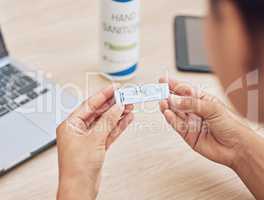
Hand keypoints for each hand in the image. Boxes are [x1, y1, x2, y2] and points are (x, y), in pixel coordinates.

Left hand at [56, 85, 133, 199]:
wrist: (80, 189)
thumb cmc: (77, 167)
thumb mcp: (94, 139)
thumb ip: (107, 121)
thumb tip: (117, 106)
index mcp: (70, 124)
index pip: (89, 105)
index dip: (103, 95)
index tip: (115, 88)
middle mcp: (78, 130)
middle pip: (99, 112)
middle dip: (113, 105)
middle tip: (126, 97)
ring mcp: (88, 138)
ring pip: (106, 122)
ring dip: (118, 115)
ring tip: (130, 106)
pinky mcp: (97, 146)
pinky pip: (109, 132)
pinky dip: (118, 126)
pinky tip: (127, 119)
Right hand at [159, 77, 251, 167]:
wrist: (236, 148)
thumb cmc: (231, 126)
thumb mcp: (213, 109)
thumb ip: (192, 104)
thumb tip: (175, 99)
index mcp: (202, 100)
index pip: (185, 90)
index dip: (173, 85)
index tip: (163, 81)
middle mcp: (195, 110)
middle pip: (177, 101)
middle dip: (167, 95)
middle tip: (158, 92)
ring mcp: (190, 122)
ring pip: (174, 112)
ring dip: (167, 107)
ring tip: (163, 102)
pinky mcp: (187, 134)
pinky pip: (176, 125)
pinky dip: (170, 119)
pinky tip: (168, 113)